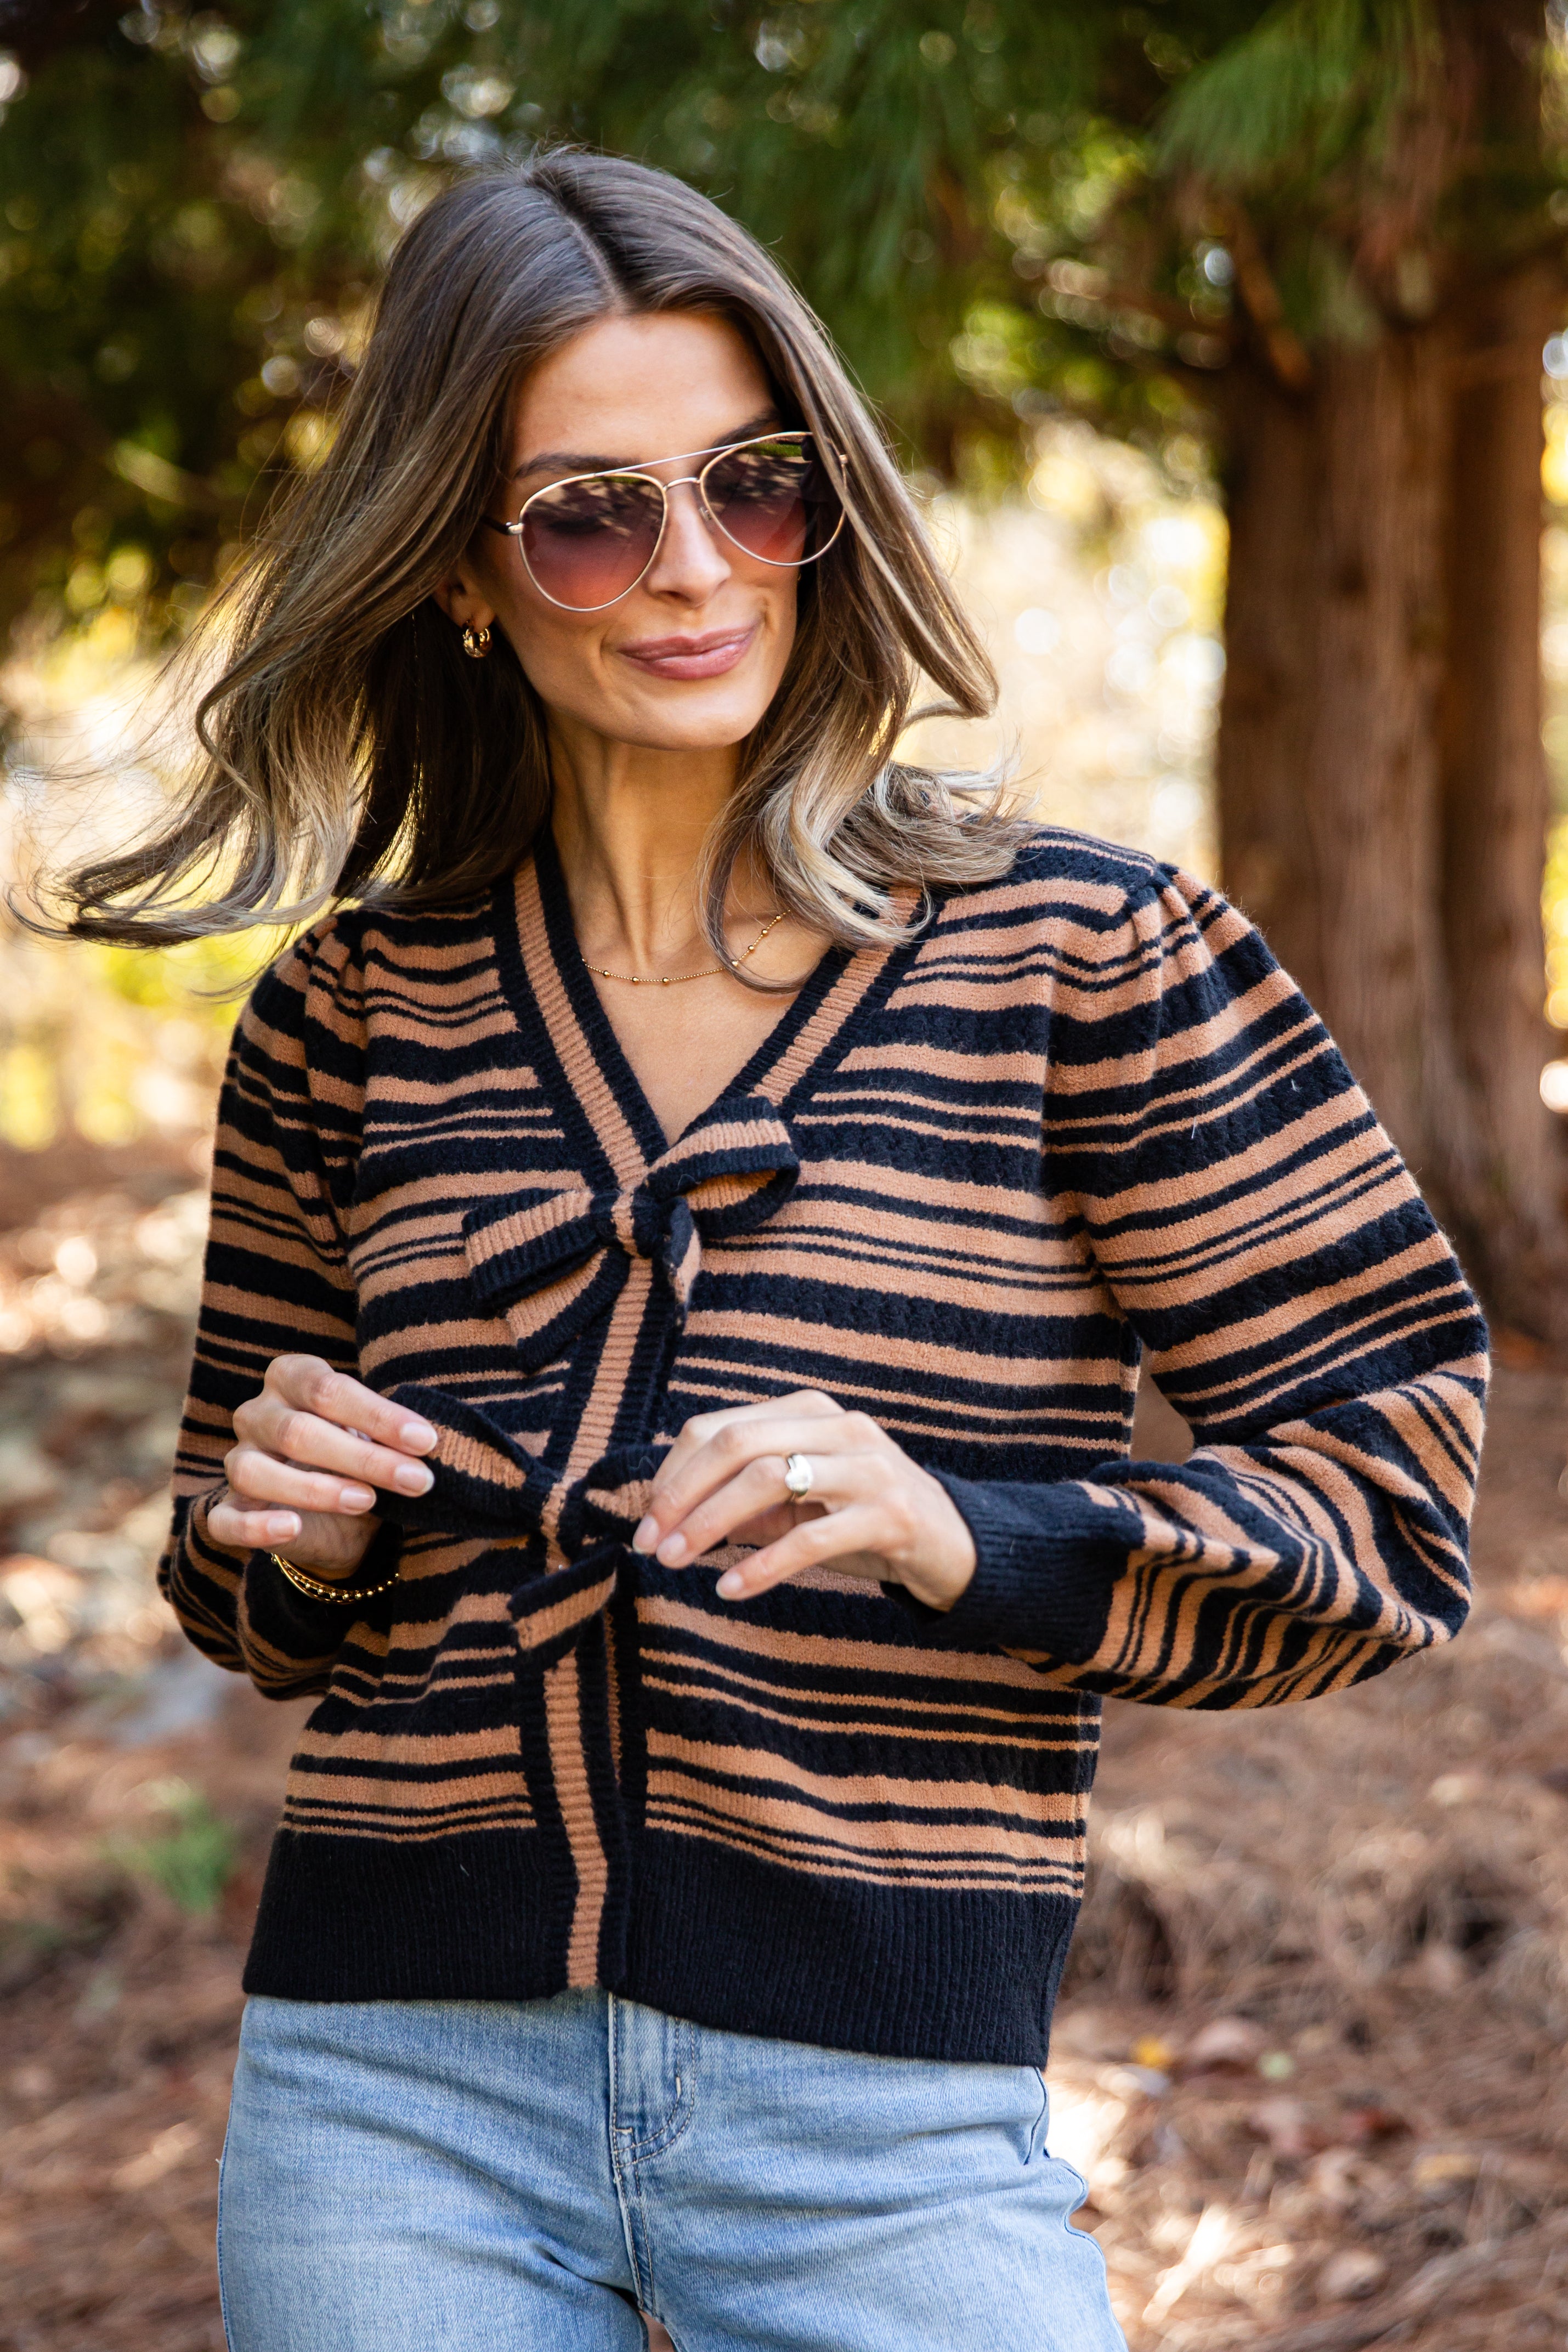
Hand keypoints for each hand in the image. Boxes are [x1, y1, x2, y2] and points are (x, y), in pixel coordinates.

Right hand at [206, 1353, 437, 1579]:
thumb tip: (428, 1441)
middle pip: (298, 1432)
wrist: (341, 1516)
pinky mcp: (228, 1511)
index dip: (377, 1416)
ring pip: (256, 1471)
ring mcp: (238, 1461)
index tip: (426, 1440)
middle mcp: (257, 1414)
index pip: (327, 1390)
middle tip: (417, 1479)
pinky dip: (256, 1526)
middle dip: (363, 1458)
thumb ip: (393, 1433)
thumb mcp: (380, 1437)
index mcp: (291, 1378)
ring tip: (368, 1500)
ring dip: (316, 1488)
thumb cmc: (362, 1455)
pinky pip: (225, 1521)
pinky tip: (292, 1527)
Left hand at [631, 1390, 975, 1611]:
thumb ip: (742, 1503)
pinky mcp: (891, 1513)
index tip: (646, 1524)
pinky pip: (812, 1536)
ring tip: (677, 1563)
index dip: (673, 1474)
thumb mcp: (796, 1505)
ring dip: (710, 1524)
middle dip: (682, 1495)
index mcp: (809, 1412)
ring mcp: (868, 1466)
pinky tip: (730, 1589)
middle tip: (650, 1546)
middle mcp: (839, 1426)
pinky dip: (763, 1564)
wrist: (953, 1545)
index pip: (719, 1427)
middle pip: (737, 1444)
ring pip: (768, 1478)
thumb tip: (667, 1521)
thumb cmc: (860, 1523)